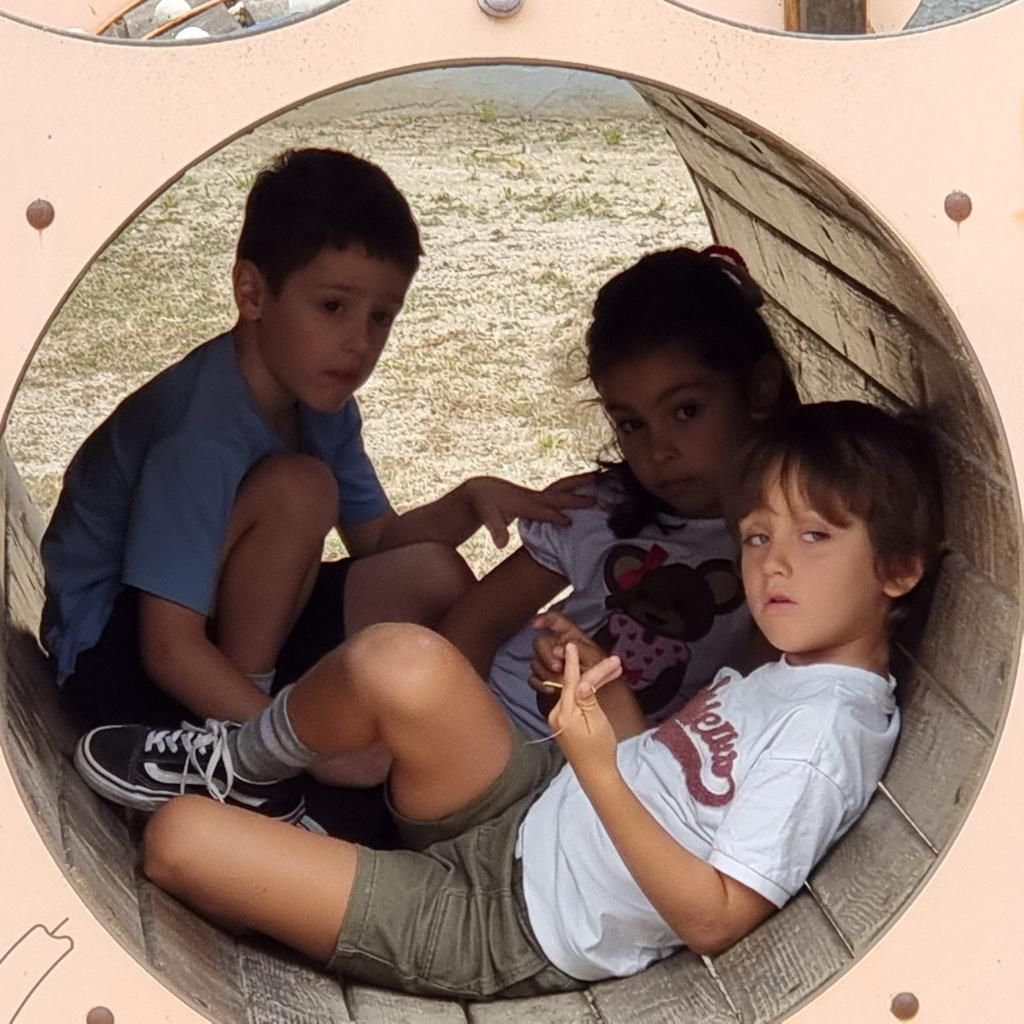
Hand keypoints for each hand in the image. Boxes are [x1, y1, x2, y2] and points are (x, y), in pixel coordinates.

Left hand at [464, 472, 594, 548]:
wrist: (484, 489)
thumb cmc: (485, 504)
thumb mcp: (487, 516)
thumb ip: (496, 529)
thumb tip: (501, 545)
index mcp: (524, 504)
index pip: (541, 511)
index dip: (554, 516)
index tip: (570, 522)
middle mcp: (534, 497)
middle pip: (558, 495)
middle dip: (575, 499)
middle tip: (595, 500)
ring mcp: (539, 495)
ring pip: (563, 487)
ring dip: (580, 483)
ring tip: (601, 478)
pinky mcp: (541, 496)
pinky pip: (562, 489)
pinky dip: (577, 486)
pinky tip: (591, 486)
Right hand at [529, 611, 607, 692]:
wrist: (599, 694)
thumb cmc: (601, 672)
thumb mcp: (595, 657)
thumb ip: (579, 650)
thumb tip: (557, 649)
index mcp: (570, 636)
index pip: (554, 620)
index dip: (543, 618)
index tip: (535, 625)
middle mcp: (557, 647)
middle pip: (540, 642)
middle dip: (546, 655)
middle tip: (558, 667)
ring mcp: (549, 662)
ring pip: (535, 662)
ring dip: (544, 672)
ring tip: (560, 681)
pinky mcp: (544, 678)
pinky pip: (533, 678)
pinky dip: (540, 684)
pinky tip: (551, 689)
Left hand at [548, 643, 621, 772]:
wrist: (595, 774)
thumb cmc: (600, 750)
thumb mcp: (597, 722)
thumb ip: (587, 700)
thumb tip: (581, 682)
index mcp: (564, 713)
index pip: (570, 681)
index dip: (572, 662)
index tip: (571, 645)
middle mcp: (557, 713)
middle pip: (574, 684)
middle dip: (595, 672)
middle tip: (614, 662)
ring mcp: (559, 718)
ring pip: (576, 691)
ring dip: (593, 680)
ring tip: (614, 671)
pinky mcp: (564, 722)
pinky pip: (575, 700)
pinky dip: (587, 691)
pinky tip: (599, 685)